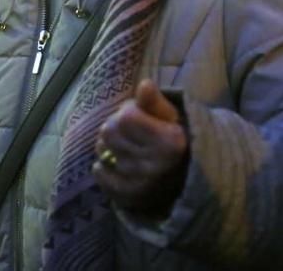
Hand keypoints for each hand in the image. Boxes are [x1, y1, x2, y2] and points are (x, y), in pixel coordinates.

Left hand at [93, 79, 187, 214]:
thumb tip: (144, 85)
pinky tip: (115, 163)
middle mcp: (156, 165)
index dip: (127, 111)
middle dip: (114, 126)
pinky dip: (102, 167)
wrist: (182, 179)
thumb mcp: (169, 116)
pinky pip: (100, 174)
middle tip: (127, 130)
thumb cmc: (171, 138)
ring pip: (102, 151)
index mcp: (170, 142)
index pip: (125, 116)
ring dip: (107, 145)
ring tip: (122, 145)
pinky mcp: (128, 198)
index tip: (137, 115)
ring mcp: (140, 184)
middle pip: (108, 132)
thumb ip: (154, 101)